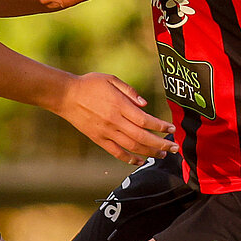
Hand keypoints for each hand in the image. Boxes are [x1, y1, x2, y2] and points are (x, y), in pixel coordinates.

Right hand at [60, 73, 177, 163]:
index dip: (160, 126)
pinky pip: (117, 153)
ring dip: (150, 152)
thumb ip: (130, 91)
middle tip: (175, 148)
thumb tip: (145, 105)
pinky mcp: (99, 139)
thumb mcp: (111, 79)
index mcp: (119, 105)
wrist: (65, 96)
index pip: (145, 120)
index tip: (172, 129)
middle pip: (142, 137)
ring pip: (132, 147)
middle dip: (161, 144)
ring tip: (163, 154)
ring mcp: (106, 132)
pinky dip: (130, 159)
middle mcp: (114, 121)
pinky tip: (141, 161)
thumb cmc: (90, 84)